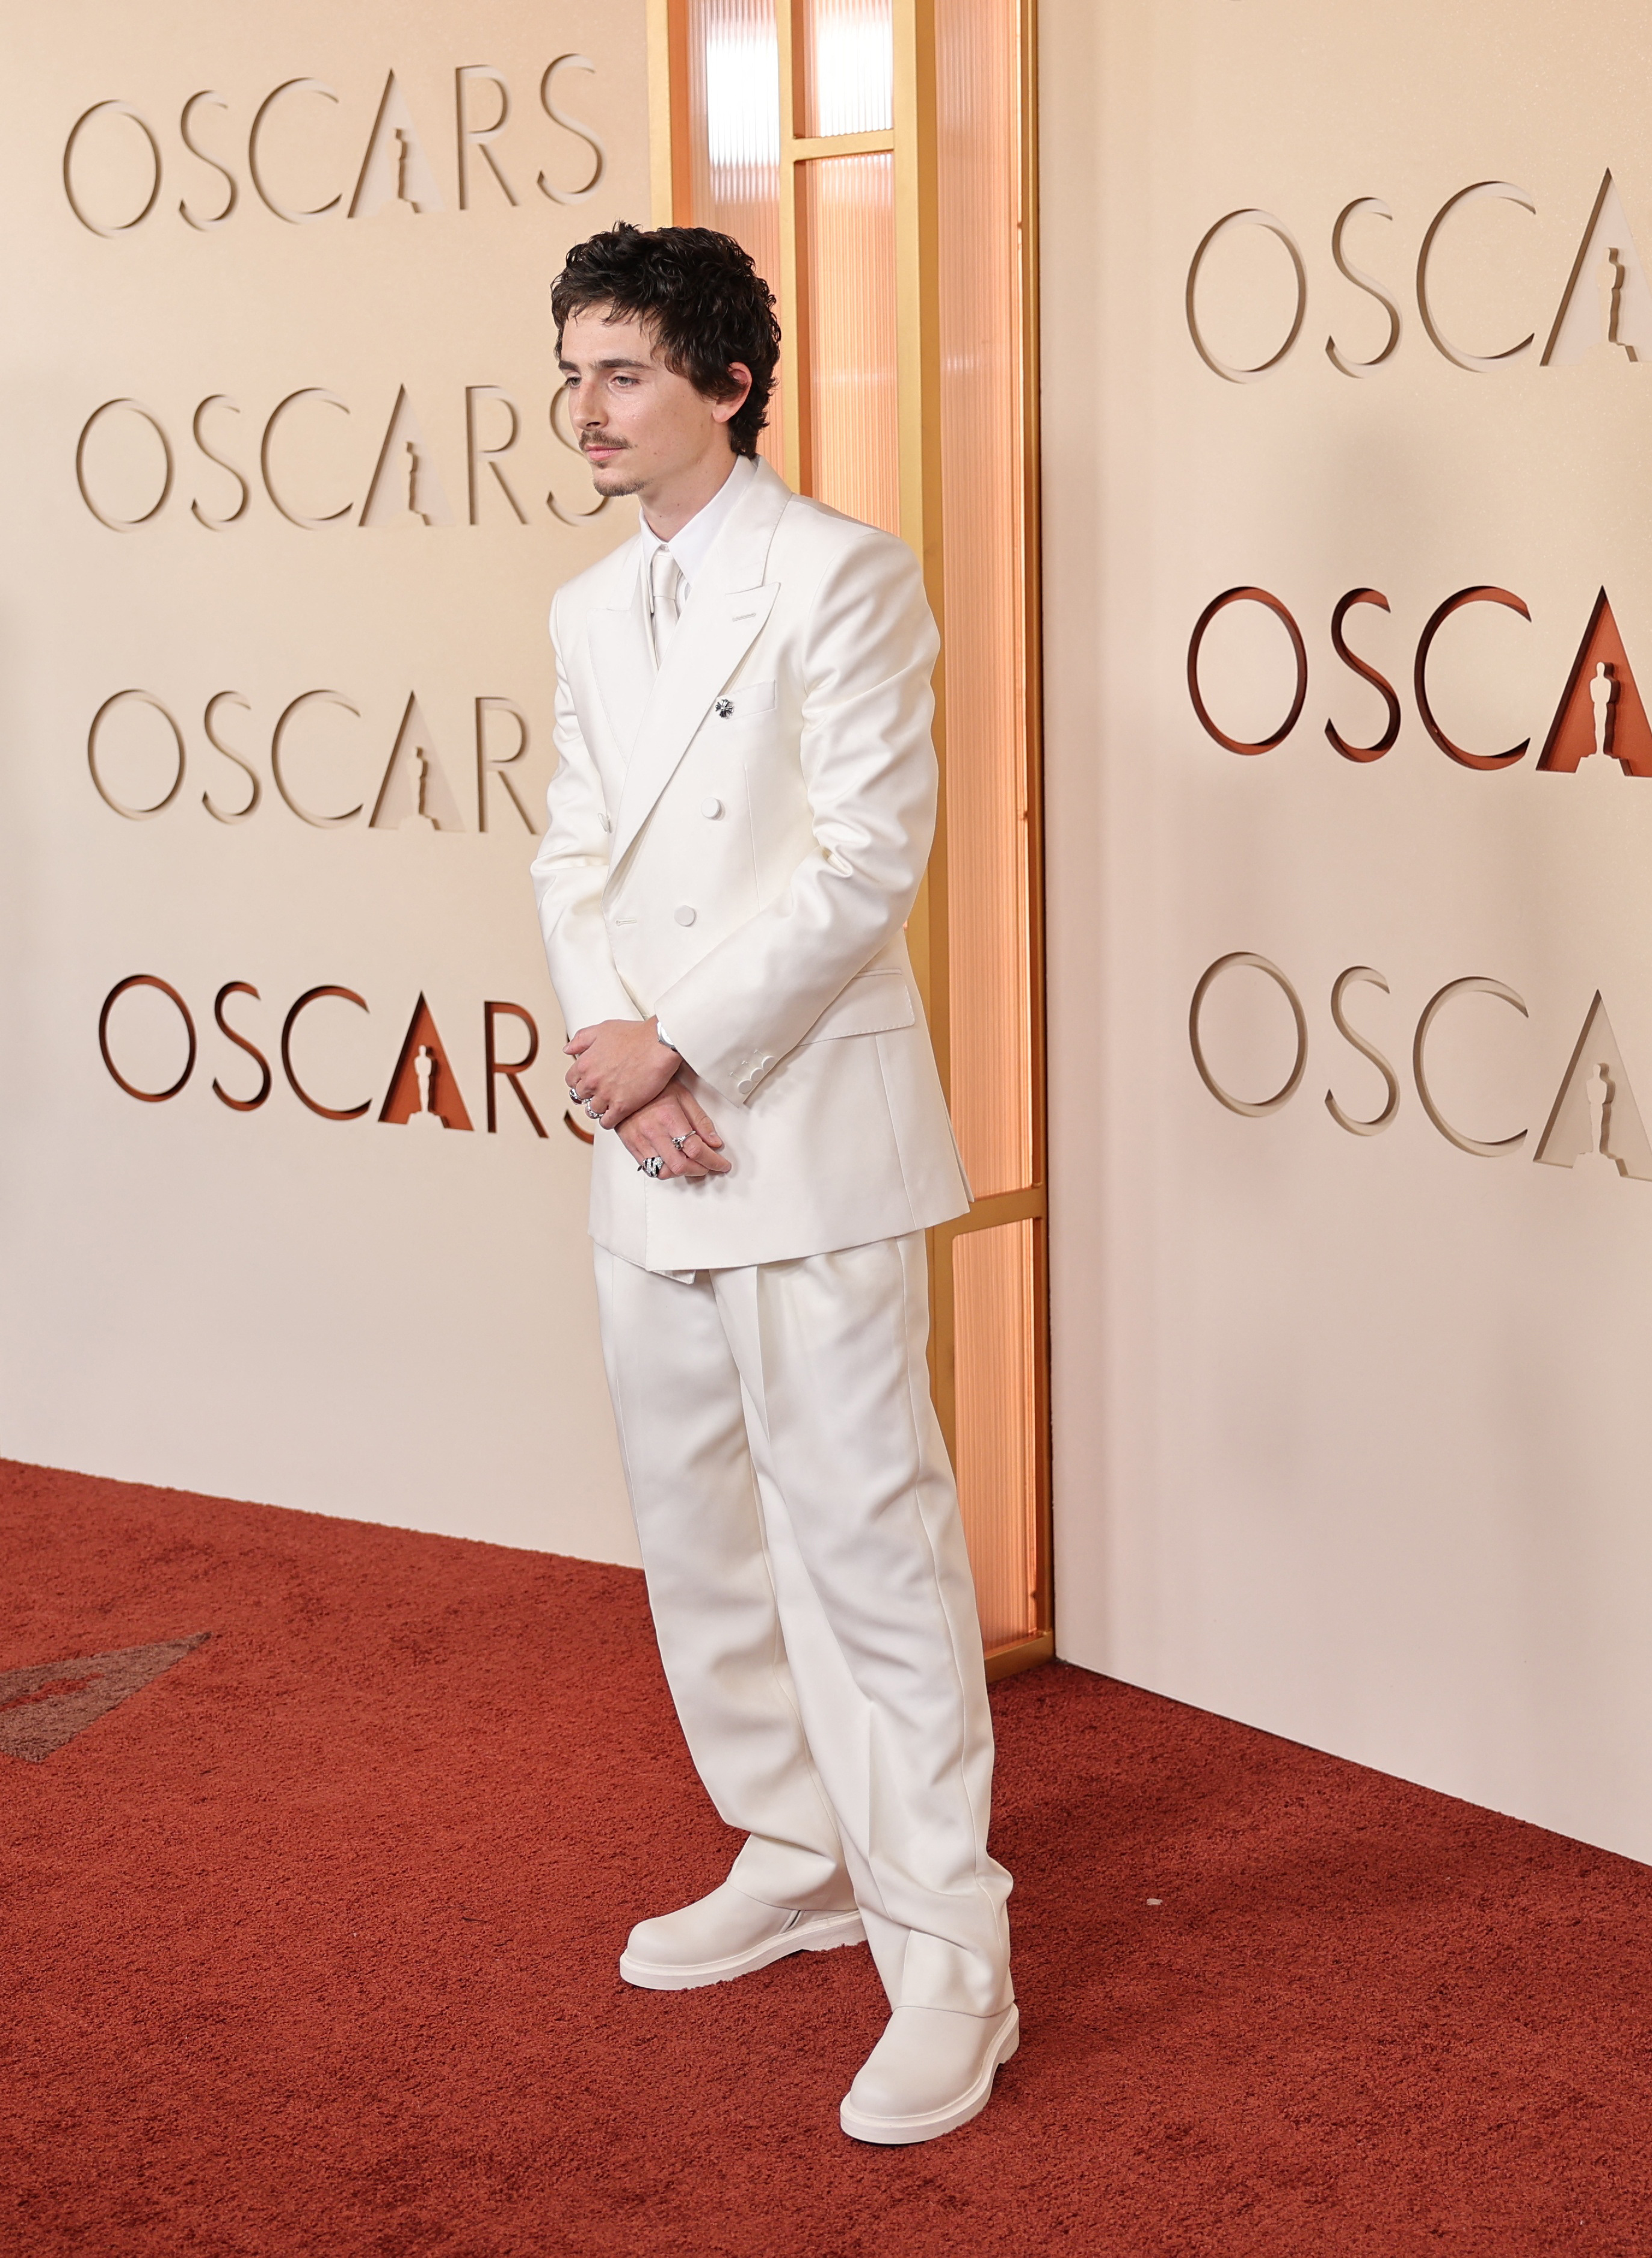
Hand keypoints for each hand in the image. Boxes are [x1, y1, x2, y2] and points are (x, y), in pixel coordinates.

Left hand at [565, 1017, 680, 1129]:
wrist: (658, 1044)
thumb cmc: (636, 1035)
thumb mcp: (602, 1029)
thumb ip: (581, 1039)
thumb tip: (568, 1049)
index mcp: (585, 1063)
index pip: (570, 1080)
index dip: (579, 1081)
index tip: (585, 1082)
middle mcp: (593, 1081)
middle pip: (580, 1096)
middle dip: (588, 1094)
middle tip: (598, 1092)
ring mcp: (606, 1095)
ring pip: (592, 1111)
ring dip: (599, 1108)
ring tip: (608, 1104)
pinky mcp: (622, 1107)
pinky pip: (607, 1122)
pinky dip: (609, 1120)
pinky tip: (615, 1115)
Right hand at [617, 1079, 730, 1178]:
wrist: (623, 1084)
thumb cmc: (653, 1087)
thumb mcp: (683, 1096)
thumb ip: (700, 1120)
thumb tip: (714, 1142)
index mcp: (668, 1117)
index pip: (695, 1148)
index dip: (713, 1161)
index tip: (721, 1164)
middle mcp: (652, 1131)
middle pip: (680, 1165)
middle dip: (699, 1170)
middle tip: (708, 1166)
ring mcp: (639, 1140)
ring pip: (664, 1172)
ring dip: (682, 1172)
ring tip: (690, 1163)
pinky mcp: (631, 1145)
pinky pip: (649, 1169)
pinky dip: (665, 1170)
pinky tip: (673, 1162)